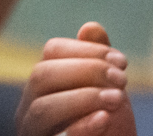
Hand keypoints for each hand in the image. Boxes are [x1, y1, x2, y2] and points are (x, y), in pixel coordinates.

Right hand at [15, 23, 135, 135]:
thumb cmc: (108, 130)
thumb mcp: (107, 92)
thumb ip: (97, 62)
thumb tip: (91, 27)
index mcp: (42, 87)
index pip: (52, 52)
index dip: (87, 51)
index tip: (122, 61)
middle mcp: (30, 110)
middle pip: (42, 75)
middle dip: (86, 71)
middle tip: (122, 79)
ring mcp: (35, 133)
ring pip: (43, 107)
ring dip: (83, 97)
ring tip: (118, 99)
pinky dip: (81, 126)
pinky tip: (104, 118)